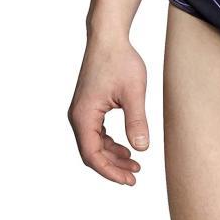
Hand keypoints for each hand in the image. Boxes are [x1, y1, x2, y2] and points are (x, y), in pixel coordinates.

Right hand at [68, 37, 148, 184]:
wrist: (109, 39)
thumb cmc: (120, 61)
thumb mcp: (133, 93)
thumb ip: (137, 121)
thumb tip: (142, 149)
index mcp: (84, 116)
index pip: (92, 155)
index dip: (110, 171)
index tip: (129, 180)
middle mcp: (78, 116)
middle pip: (91, 153)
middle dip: (112, 167)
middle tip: (135, 176)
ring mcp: (82, 111)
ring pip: (94, 144)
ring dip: (112, 156)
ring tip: (135, 164)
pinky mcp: (89, 107)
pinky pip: (96, 133)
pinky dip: (110, 143)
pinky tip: (126, 148)